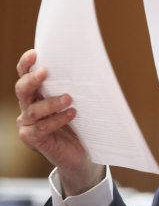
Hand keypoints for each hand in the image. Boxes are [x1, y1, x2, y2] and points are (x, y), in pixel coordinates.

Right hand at [15, 49, 104, 195]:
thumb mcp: (79, 101)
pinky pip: (40, 128)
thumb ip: (76, 87)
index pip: (26, 75)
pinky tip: (71, 115)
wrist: (82, 152)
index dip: (27, 64)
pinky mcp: (33, 139)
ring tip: (69, 98)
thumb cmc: (80, 123)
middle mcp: (29, 106)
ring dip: (51, 102)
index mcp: (37, 93)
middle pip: (22, 89)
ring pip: (33, 110)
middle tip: (45, 72)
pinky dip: (56, 120)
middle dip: (32, 79)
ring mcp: (28, 124)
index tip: (35, 53)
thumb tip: (90, 67)